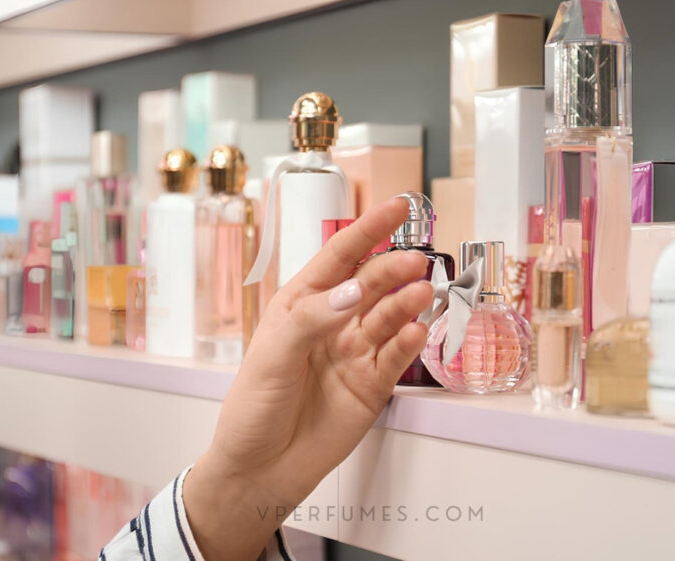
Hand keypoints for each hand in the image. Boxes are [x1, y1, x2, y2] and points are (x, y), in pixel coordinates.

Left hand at [183, 198, 433, 559]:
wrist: (260, 469)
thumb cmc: (253, 409)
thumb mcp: (272, 356)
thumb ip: (312, 320)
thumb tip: (352, 292)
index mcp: (302, 304)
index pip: (340, 257)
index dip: (369, 230)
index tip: (398, 206)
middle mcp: (333, 323)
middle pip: (371, 284)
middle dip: (393, 269)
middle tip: (415, 262)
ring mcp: (355, 354)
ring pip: (389, 317)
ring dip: (406, 303)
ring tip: (421, 293)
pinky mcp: (372, 386)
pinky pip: (396, 357)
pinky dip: (409, 342)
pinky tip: (418, 331)